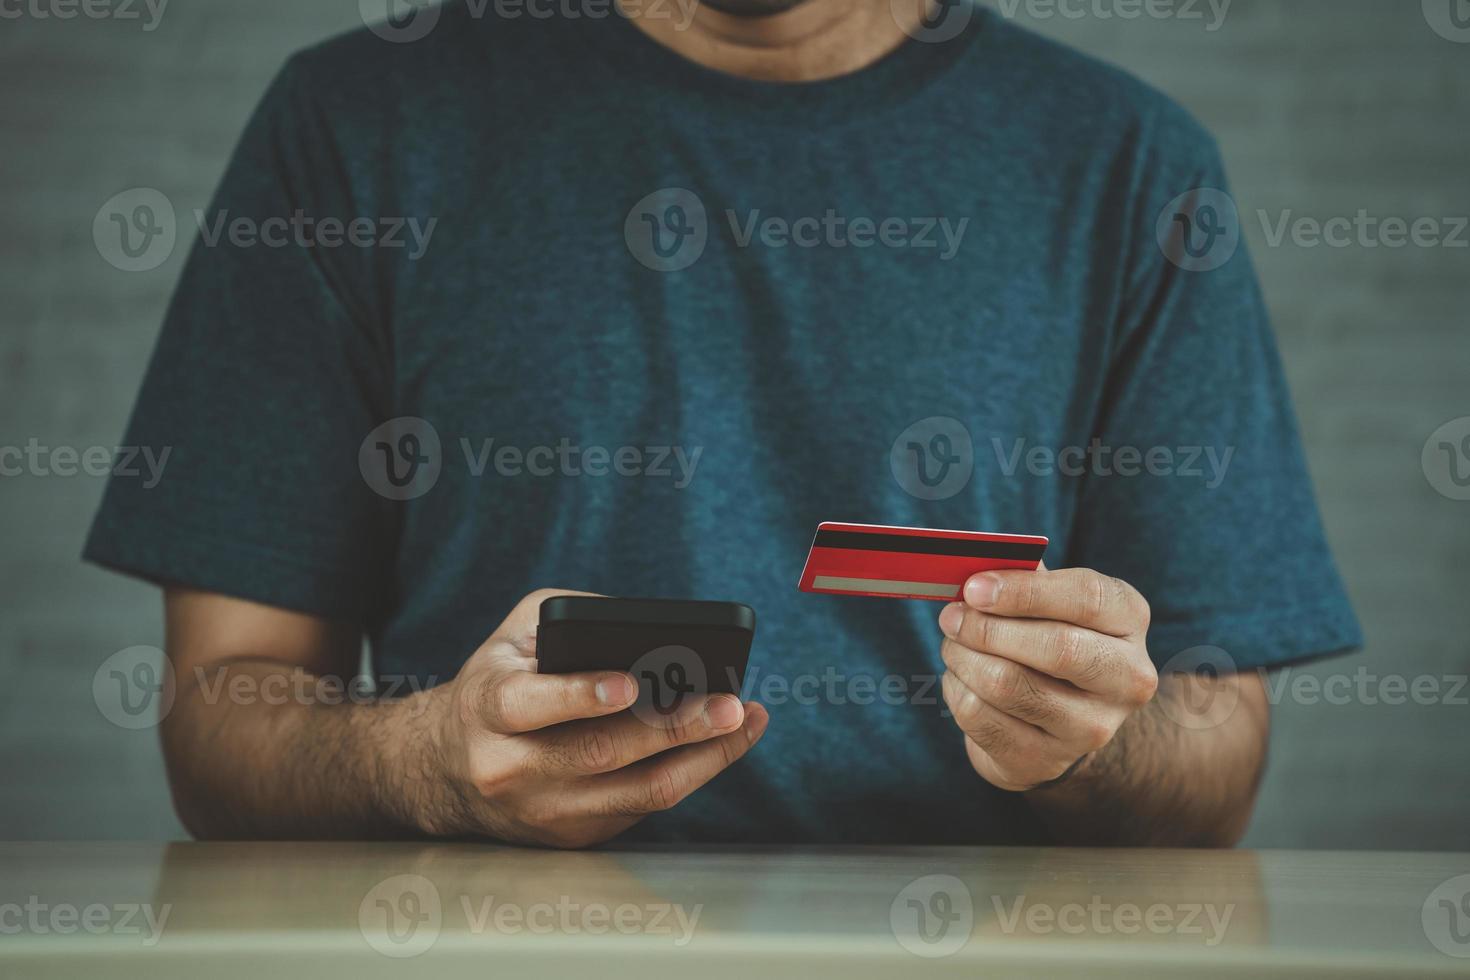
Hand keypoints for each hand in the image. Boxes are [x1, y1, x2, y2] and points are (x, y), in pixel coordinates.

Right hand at [409, 589, 768, 847]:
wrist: (446, 768)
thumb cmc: (495, 684)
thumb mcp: (511, 636)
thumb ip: (570, 618)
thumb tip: (645, 626)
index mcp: (487, 709)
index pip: (530, 704)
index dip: (582, 694)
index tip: (632, 682)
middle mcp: (510, 769)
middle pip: (601, 753)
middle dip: (674, 726)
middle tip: (728, 704)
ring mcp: (544, 811)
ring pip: (637, 793)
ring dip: (703, 759)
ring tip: (744, 723)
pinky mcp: (574, 836)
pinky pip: (643, 808)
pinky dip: (691, 774)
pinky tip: (723, 745)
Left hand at [936, 566, 1157, 791]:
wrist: (1058, 721)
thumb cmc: (1047, 638)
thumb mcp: (1048, 601)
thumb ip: (1020, 579)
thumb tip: (975, 571)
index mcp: (1129, 620)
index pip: (1087, 597)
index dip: (1024, 591)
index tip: (974, 588)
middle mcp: (1127, 678)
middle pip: (1057, 648)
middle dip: (988, 628)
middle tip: (951, 617)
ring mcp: (1092, 728)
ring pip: (1010, 685)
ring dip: (964, 658)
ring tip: (953, 645)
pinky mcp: (1047, 761)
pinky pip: (982, 718)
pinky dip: (957, 691)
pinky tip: (961, 680)